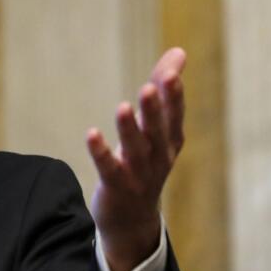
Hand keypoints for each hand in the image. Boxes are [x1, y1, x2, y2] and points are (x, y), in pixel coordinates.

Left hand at [86, 47, 185, 270]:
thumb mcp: (158, 128)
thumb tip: (179, 51)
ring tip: (123, 106)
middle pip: (158, 131)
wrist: (133, 219)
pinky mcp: (117, 186)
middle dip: (155, 109)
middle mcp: (159, 157)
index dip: (174, 96)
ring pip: (136, 150)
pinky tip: (91, 134)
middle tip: (151, 85)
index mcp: (170, 141)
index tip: (171, 73)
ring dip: (129, 129)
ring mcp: (139, 175)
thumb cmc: (146, 162)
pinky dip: (101, 152)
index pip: (175, 116)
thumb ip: (164, 89)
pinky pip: (109, 169)